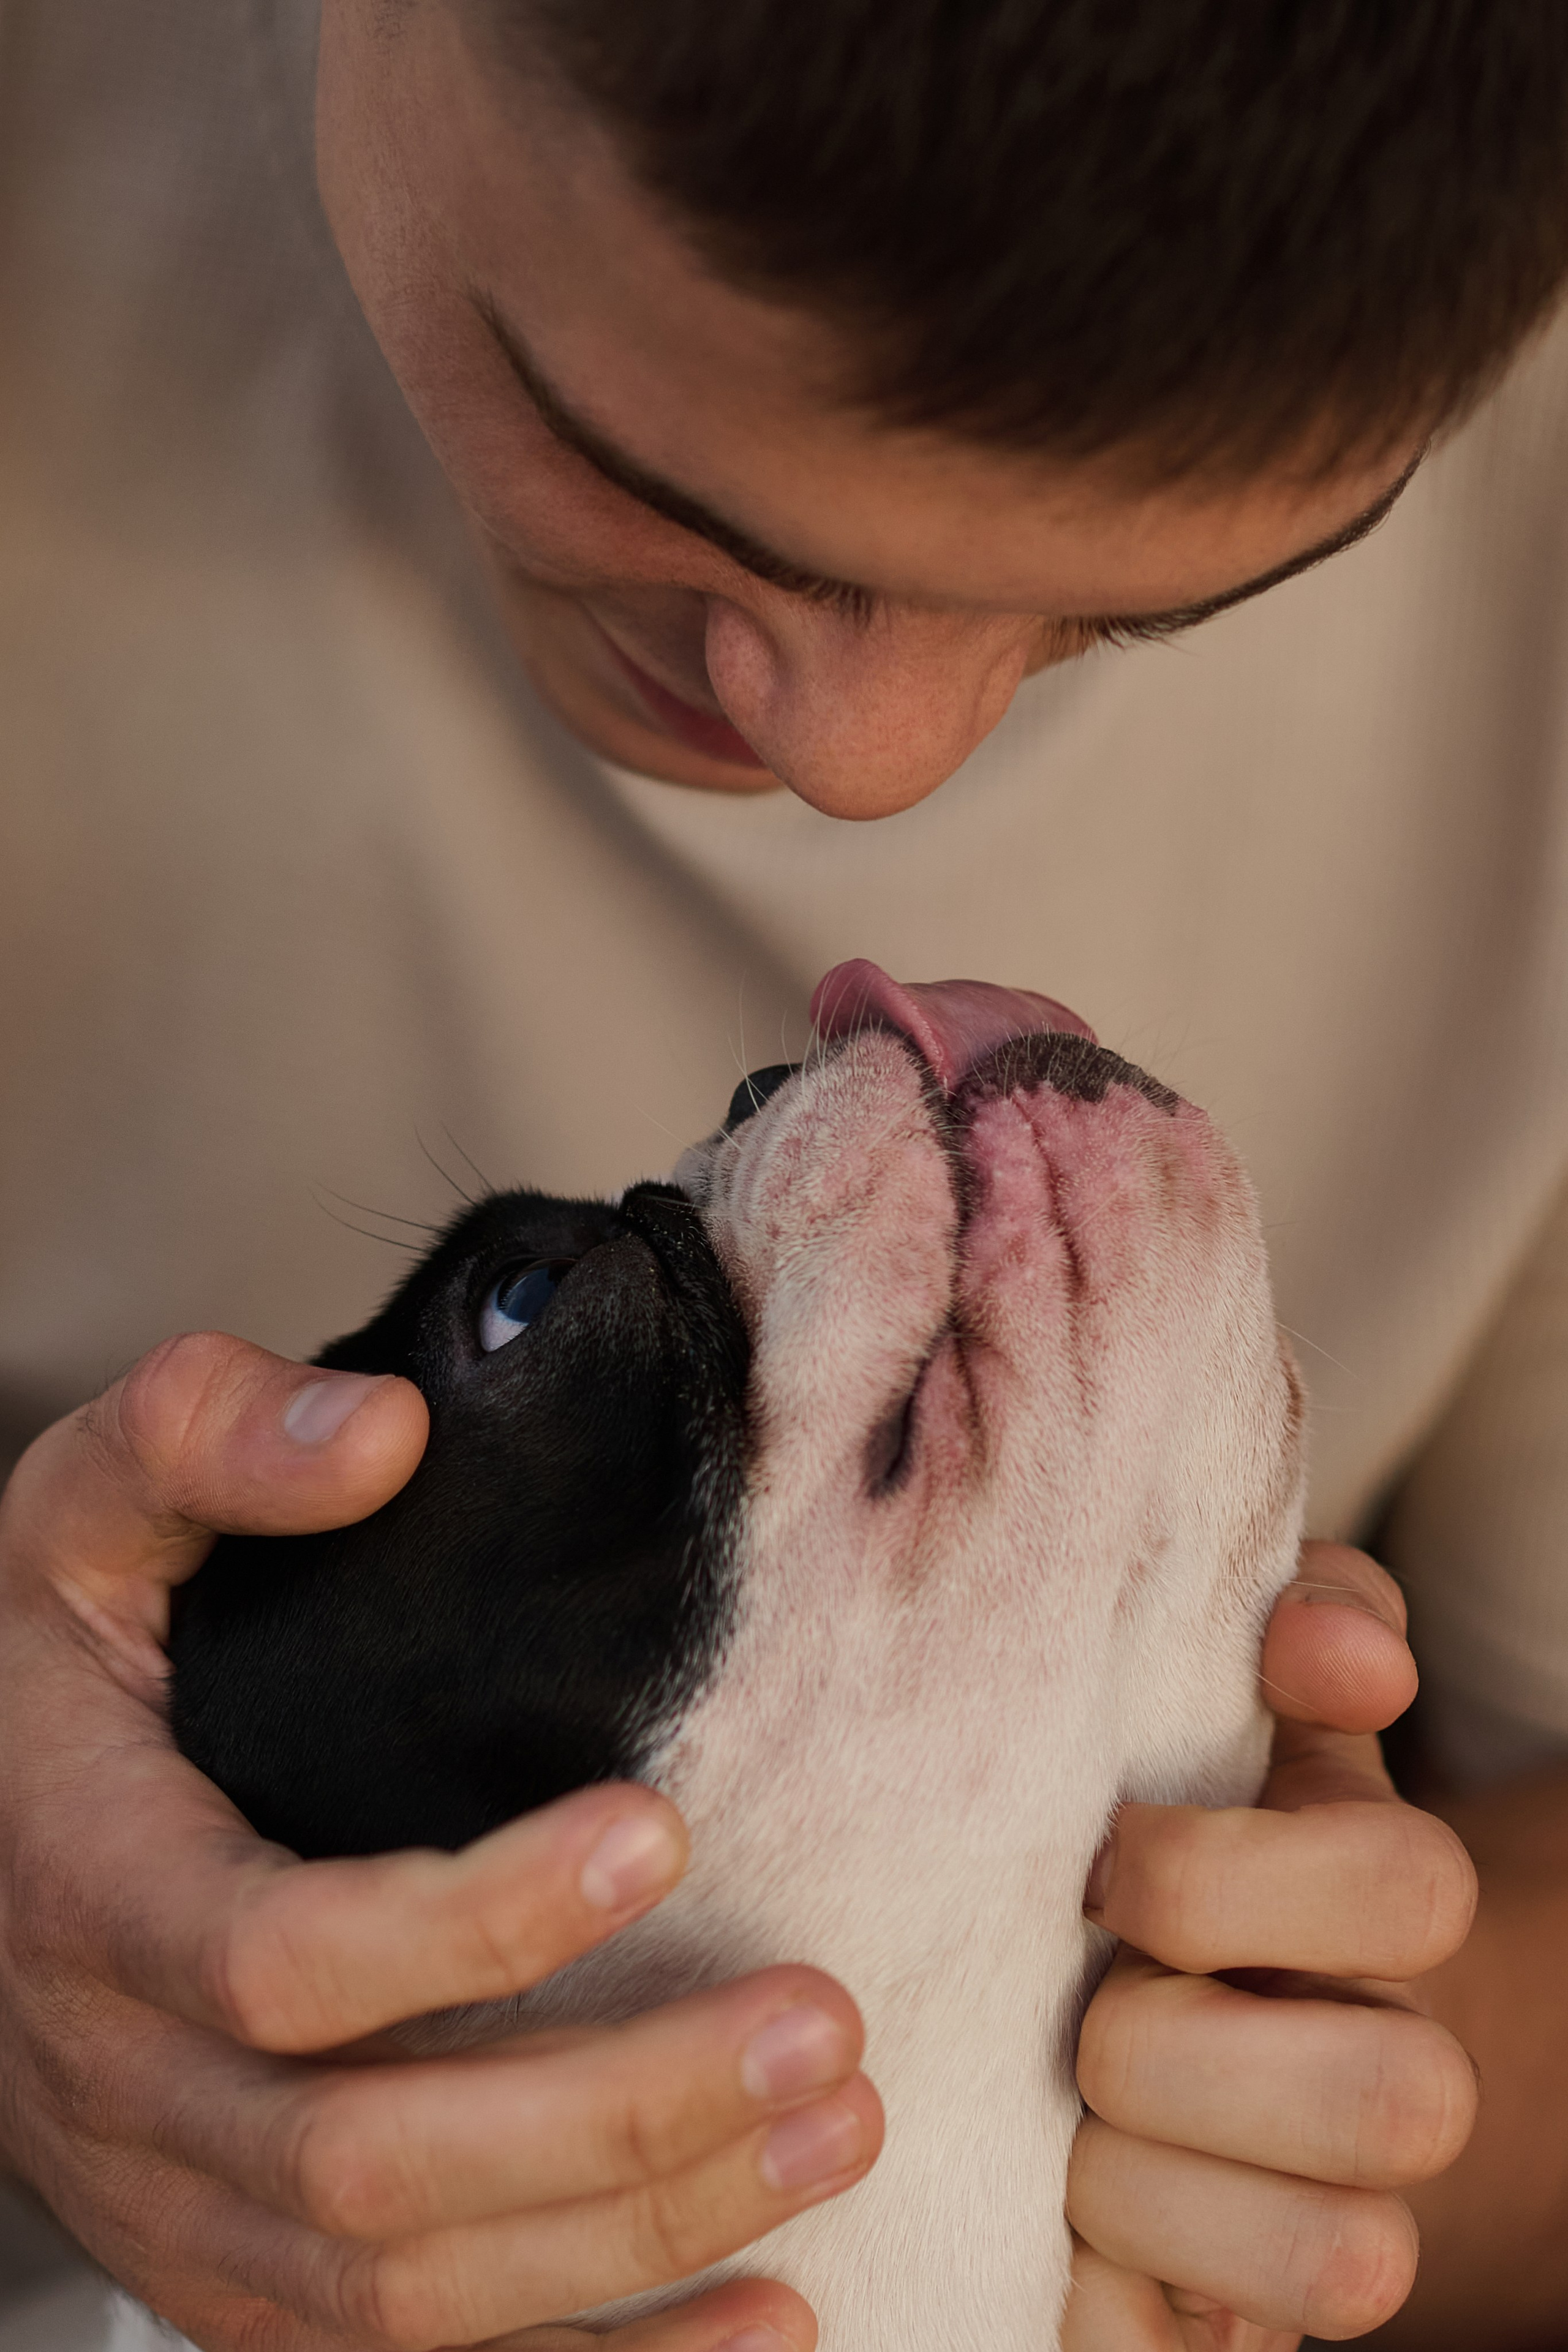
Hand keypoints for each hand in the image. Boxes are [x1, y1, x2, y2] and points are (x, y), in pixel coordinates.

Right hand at [0, 1334, 880, 2350]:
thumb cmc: (45, 1675)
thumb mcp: (84, 1515)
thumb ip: (208, 1436)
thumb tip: (381, 1431)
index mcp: (100, 1894)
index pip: (285, 1960)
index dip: (479, 1922)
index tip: (661, 1827)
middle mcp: (133, 2089)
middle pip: (373, 2166)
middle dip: (618, 2113)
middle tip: (824, 2023)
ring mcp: (184, 2209)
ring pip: (406, 2297)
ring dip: (641, 2234)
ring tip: (838, 2132)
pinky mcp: (239, 2272)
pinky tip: (769, 2320)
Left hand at [1062, 1543, 1478, 2351]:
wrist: (1117, 1988)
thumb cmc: (1155, 1806)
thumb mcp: (1212, 1690)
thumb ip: (1284, 1619)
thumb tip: (1344, 1652)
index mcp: (1376, 1901)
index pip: (1407, 1886)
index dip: (1222, 1877)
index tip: (1103, 1855)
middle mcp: (1384, 2063)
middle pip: (1403, 2096)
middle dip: (1182, 2046)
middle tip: (1080, 2009)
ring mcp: (1326, 2213)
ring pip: (1352, 2264)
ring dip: (1149, 2192)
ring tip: (1056, 2133)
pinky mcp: (1232, 2327)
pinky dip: (1108, 2318)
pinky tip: (1041, 2241)